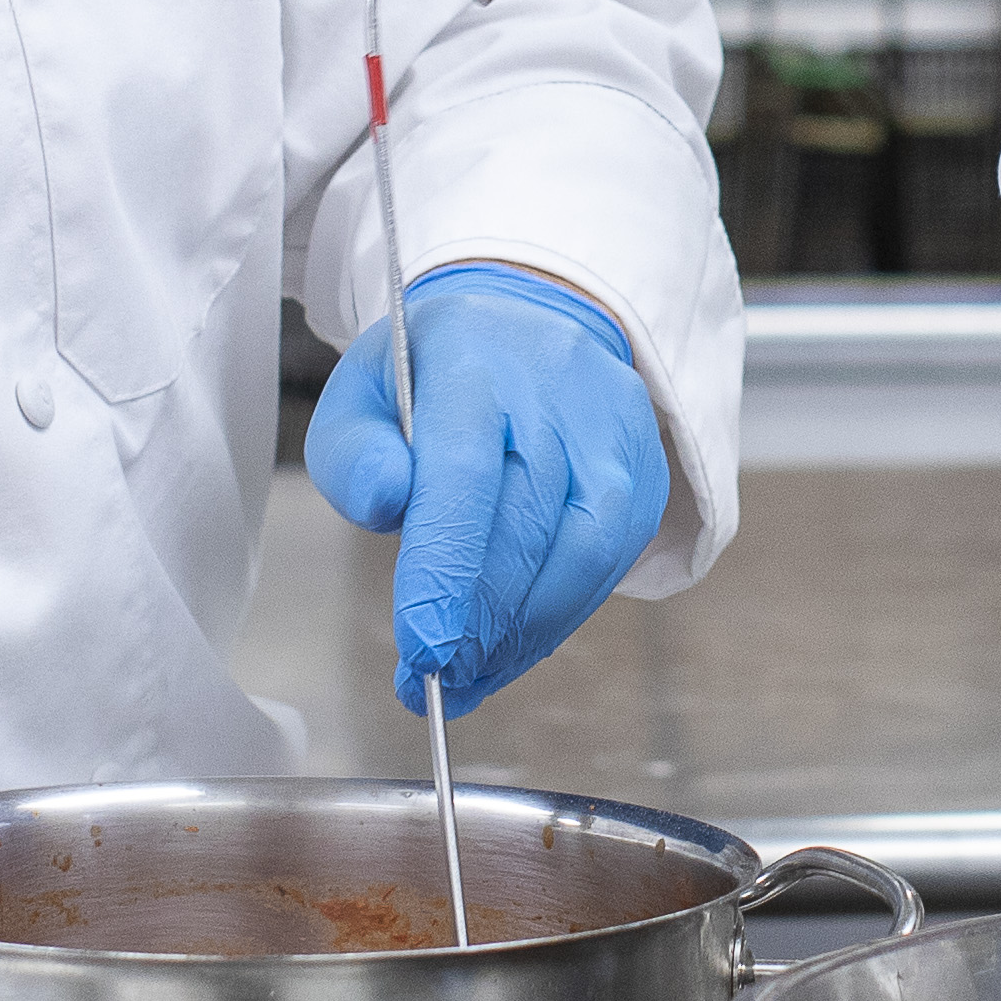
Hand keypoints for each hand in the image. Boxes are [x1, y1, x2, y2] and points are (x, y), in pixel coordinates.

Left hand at [306, 267, 675, 712]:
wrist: (528, 320)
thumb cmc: (433, 376)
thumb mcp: (362, 394)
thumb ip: (353, 454)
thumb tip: (384, 503)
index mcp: (473, 364)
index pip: (464, 475)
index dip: (446, 570)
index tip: (421, 648)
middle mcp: (557, 390)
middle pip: (529, 524)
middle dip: (479, 622)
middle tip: (434, 679)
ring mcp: (615, 429)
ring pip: (585, 550)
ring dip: (526, 631)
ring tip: (473, 674)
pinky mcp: (647, 468)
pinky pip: (614, 561)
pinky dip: (561, 615)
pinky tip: (516, 644)